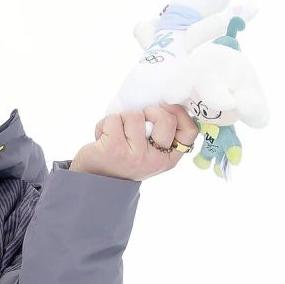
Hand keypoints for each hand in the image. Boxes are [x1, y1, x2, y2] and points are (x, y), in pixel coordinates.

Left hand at [68, 103, 197, 181]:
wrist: (95, 180)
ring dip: (121, 118)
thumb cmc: (123, 159)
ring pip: (135, 115)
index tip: (165, 106)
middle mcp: (155, 159)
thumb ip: (158, 133)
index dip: (179, 113)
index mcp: (168, 158)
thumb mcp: (148, 152)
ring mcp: (136, 155)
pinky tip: (102, 137)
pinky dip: (104, 124)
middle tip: (137, 120)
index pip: (189, 132)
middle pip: (166, 119)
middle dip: (150, 110)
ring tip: (116, 132)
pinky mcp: (115, 149)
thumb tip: (162, 102)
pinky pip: (114, 119)